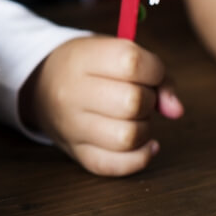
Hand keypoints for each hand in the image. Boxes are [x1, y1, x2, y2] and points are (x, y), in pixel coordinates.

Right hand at [27, 37, 183, 175]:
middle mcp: (71, 93)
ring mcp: (71, 127)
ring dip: (144, 129)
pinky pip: (117, 165)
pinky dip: (139, 157)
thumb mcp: (114, 51)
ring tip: (134, 119)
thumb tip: (175, 110)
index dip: (154, 70)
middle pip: (132, 102)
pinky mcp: (77, 153)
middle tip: (138, 96)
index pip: (132, 63)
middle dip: (147, 100)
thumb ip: (156, 74)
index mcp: (81, 59)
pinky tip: (141, 144)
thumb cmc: (88, 67)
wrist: (39, 86)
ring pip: (128, 137)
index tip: (149, 74)